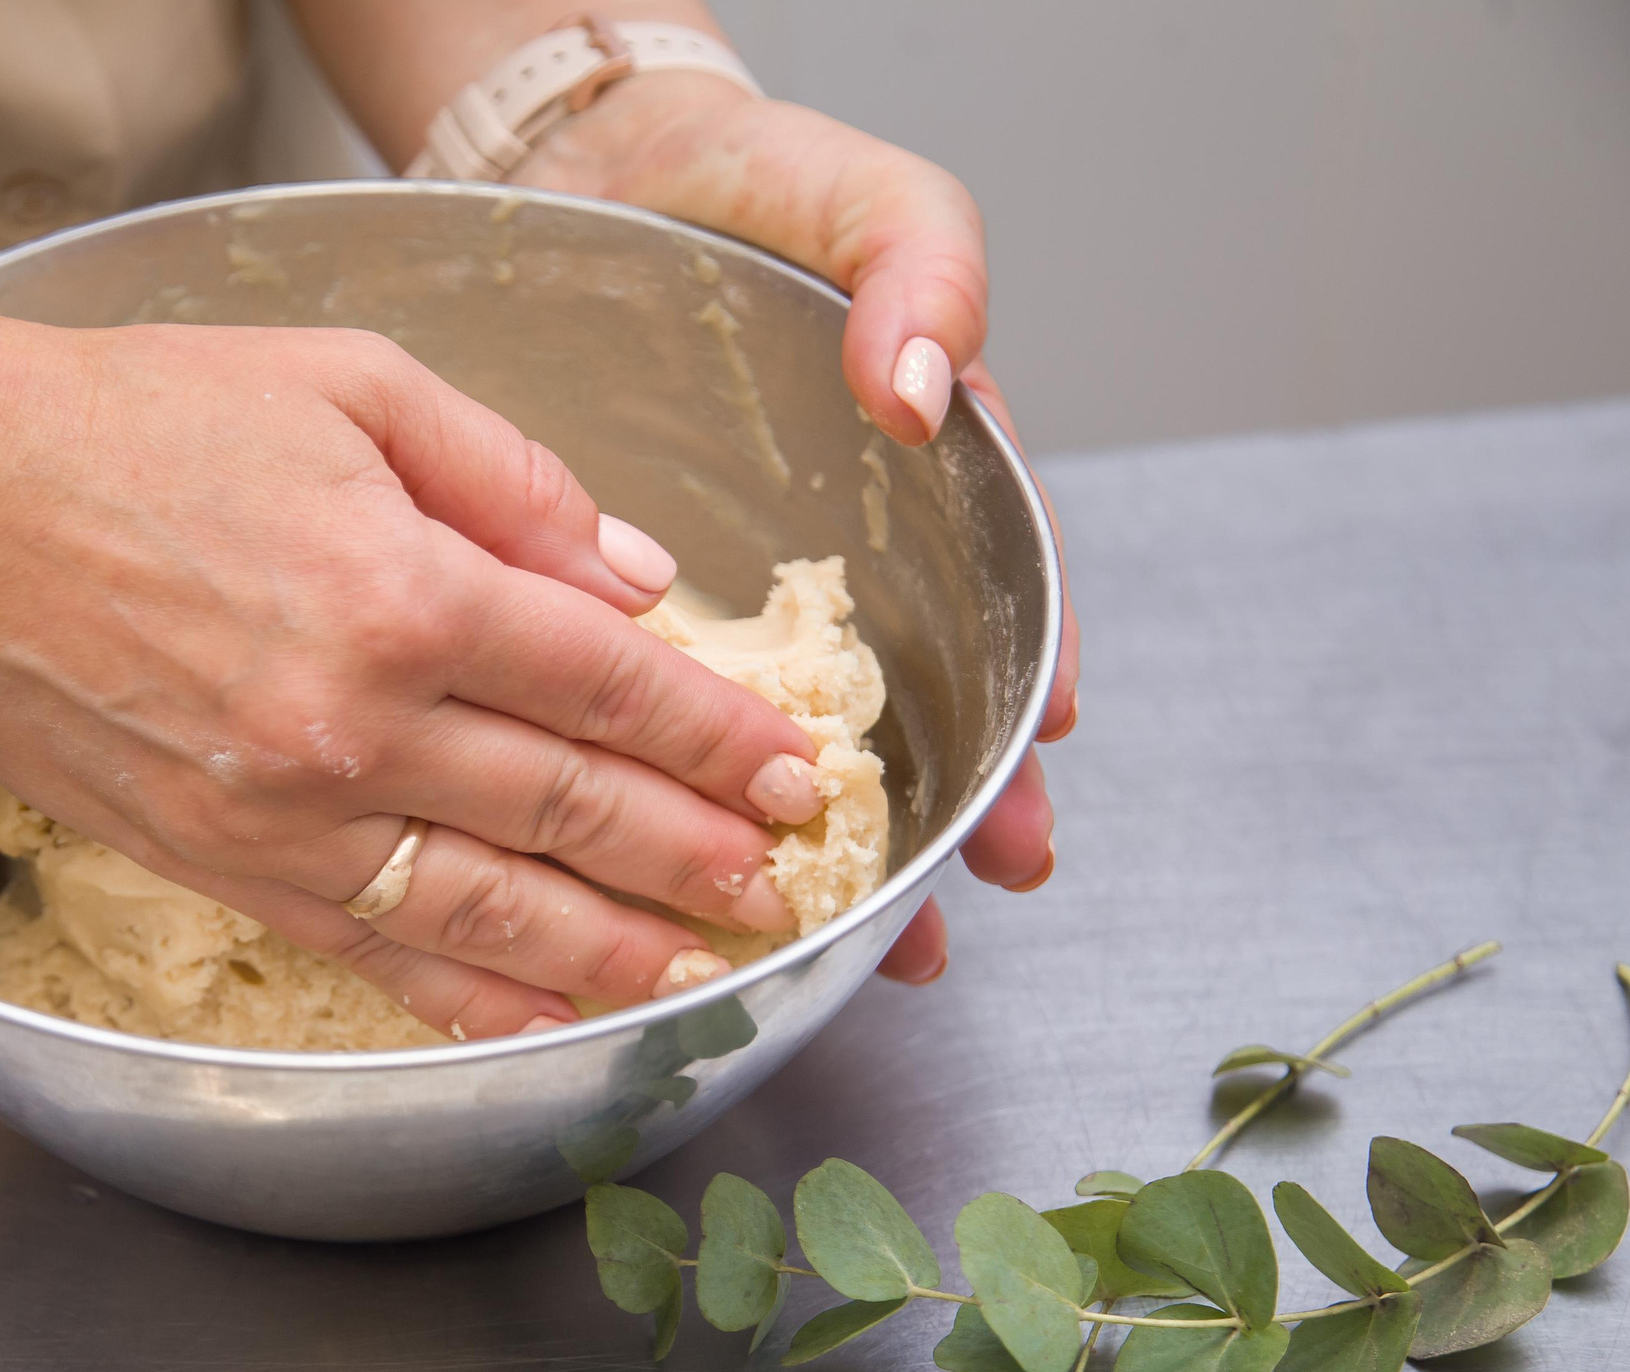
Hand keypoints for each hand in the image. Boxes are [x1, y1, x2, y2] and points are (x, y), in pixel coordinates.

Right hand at [0, 311, 826, 1038]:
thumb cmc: (129, 423)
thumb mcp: (347, 386)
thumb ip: (509, 478)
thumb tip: (632, 573)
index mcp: (406, 589)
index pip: (611, 684)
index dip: (718, 735)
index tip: (791, 770)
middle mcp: (358, 725)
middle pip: (573, 808)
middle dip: (697, 853)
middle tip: (783, 884)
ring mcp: (287, 818)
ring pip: (492, 910)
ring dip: (616, 949)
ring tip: (707, 968)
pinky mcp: (223, 870)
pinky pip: (377, 956)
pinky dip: (472, 1000)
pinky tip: (549, 1020)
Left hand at [513, 72, 1081, 984]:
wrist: (583, 175)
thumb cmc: (739, 181)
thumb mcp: (853, 193)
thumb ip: (921, 266)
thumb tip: (930, 392)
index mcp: (917, 466)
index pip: (999, 576)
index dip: (1027, 662)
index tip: (1046, 737)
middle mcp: (842, 546)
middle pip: (917, 693)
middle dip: (950, 802)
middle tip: (965, 892)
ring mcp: (741, 585)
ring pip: (796, 731)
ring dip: (834, 840)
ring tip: (857, 938)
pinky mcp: (634, 609)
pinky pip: (670, 712)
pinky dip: (689, 798)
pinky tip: (690, 877)